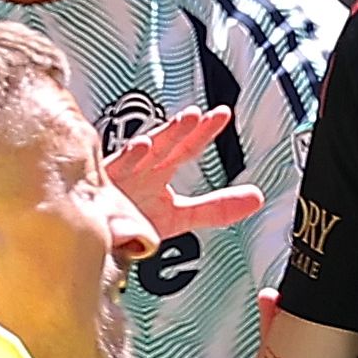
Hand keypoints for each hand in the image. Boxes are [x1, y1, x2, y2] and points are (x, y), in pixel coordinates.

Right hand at [107, 107, 263, 236]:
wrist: (102, 243)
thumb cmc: (134, 222)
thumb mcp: (180, 216)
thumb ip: (217, 208)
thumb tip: (256, 198)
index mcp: (159, 170)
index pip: (186, 147)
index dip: (204, 131)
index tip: (222, 114)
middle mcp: (140, 168)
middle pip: (165, 144)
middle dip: (181, 129)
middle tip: (198, 115)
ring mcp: (120, 177)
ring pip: (140, 153)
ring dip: (158, 138)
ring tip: (178, 124)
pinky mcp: (101, 190)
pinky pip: (114, 173)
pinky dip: (127, 161)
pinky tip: (141, 148)